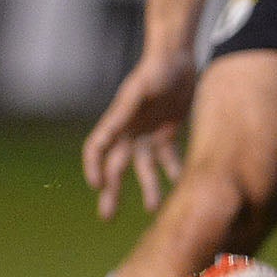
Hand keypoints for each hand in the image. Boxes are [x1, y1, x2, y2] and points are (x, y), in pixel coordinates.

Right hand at [81, 50, 195, 218]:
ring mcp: (147, 134)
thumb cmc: (155, 71)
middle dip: (112, 191)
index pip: (97, 149)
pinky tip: (182, 186)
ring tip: (153, 208)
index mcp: (117, 122)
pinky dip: (172, 172)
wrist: (177, 59)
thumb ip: (125, 111)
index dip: (93, 168)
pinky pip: (168, 159)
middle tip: (107, 216)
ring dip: (147, 187)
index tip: (97, 186)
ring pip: (144, 169)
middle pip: (116, 167)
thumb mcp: (139, 90)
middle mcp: (129, 132)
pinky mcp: (167, 133)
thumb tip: (109, 131)